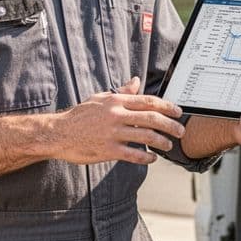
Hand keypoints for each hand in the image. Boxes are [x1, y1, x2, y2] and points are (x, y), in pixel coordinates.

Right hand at [49, 77, 184, 164]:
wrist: (58, 133)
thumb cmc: (80, 115)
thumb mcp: (100, 98)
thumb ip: (121, 92)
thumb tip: (136, 81)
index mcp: (116, 101)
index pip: (148, 101)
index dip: (167, 106)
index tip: (178, 112)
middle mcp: (116, 115)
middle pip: (151, 118)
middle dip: (170, 125)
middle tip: (181, 131)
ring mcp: (112, 133)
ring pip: (145, 136)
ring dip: (161, 141)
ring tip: (168, 145)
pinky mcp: (107, 150)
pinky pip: (133, 154)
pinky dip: (146, 157)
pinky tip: (152, 158)